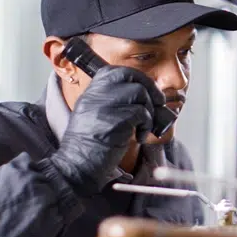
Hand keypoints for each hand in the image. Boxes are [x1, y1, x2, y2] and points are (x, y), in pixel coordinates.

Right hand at [50, 66, 164, 192]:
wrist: (78, 165)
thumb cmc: (92, 144)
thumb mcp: (97, 113)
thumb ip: (115, 100)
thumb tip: (148, 94)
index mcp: (92, 90)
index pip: (119, 71)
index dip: (139, 79)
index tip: (148, 92)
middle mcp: (96, 93)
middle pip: (131, 76)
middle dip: (151, 88)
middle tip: (158, 103)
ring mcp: (104, 105)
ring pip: (140, 94)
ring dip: (149, 112)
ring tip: (143, 127)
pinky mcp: (115, 120)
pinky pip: (142, 114)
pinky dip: (146, 126)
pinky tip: (139, 137)